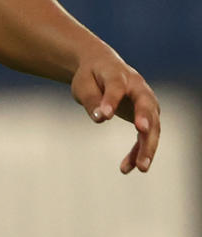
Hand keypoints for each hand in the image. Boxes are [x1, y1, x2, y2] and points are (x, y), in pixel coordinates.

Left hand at [71, 52, 159, 173]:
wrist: (103, 68)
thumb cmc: (91, 76)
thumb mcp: (83, 84)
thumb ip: (91, 100)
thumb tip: (100, 119)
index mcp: (118, 74)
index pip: (116, 87)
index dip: (111, 100)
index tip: (105, 115)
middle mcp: (139, 88)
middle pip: (145, 106)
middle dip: (145, 119)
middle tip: (142, 131)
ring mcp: (146, 104)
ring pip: (152, 127)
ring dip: (147, 147)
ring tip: (141, 167)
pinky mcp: (146, 119)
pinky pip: (144, 137)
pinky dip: (137, 152)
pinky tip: (126, 168)